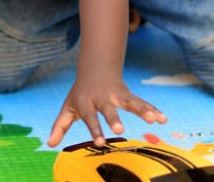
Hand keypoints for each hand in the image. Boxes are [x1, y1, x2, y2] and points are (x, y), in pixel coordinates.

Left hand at [47, 75, 166, 147]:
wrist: (96, 68)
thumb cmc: (81, 93)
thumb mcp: (68, 107)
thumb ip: (60, 126)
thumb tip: (49, 144)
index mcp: (87, 102)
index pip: (90, 117)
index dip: (95, 129)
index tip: (101, 143)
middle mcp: (103, 98)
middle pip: (109, 109)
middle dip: (114, 118)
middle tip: (120, 129)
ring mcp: (117, 95)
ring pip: (130, 102)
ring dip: (142, 110)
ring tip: (154, 119)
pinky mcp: (129, 95)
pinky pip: (142, 103)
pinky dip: (153, 109)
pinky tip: (163, 118)